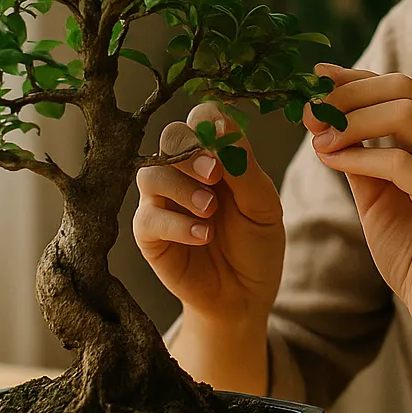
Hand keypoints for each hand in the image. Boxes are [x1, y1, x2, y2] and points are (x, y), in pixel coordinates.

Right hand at [133, 102, 285, 328]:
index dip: (209, 123)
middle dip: (190, 150)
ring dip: (183, 188)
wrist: (246, 295)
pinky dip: (177, 224)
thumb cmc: (256, 244)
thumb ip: (244, 167)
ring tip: (210, 211)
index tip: (226, 144)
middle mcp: (185, 172)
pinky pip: (148, 217)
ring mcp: (163, 201)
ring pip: (152, 174)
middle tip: (215, 174)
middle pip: (170, 137)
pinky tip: (203, 236)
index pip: (202, 118)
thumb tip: (223, 126)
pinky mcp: (149, 234)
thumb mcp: (263, 205)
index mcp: (216, 156)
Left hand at [306, 62, 411, 337]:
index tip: (313, 80)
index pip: (403, 85)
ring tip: (318, 139)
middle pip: (404, 88)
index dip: (355, 78)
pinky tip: (331, 161)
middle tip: (309, 111)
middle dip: (349, 94)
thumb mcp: (379, 189)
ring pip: (404, 114)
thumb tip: (322, 112)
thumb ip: (360, 150)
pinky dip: (358, 156)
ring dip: (351, 121)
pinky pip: (399, 162)